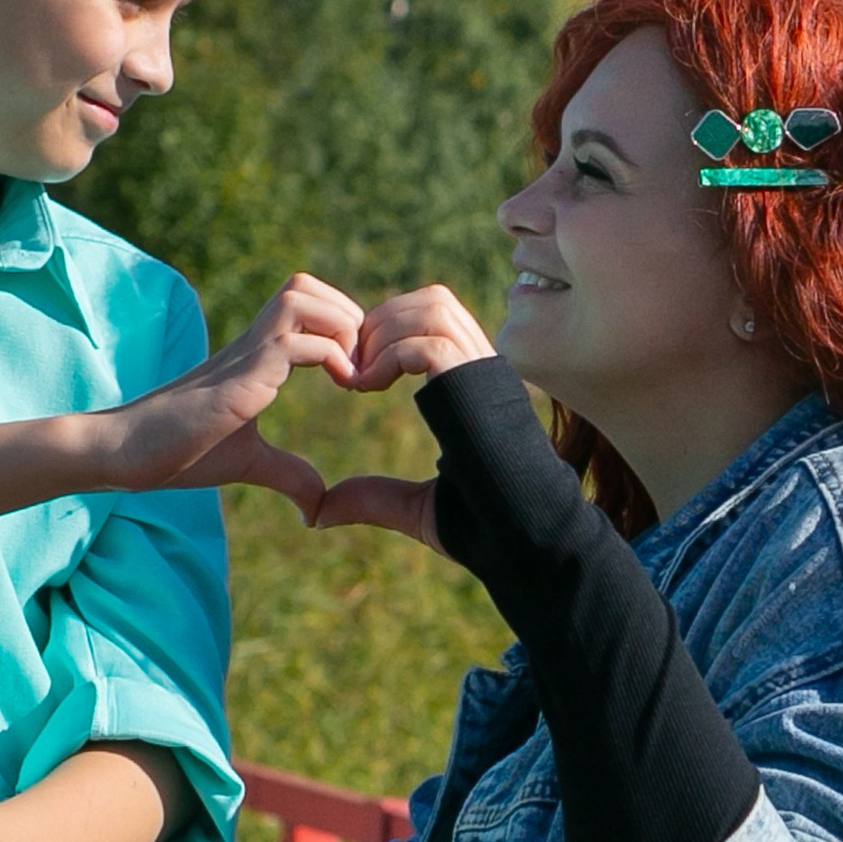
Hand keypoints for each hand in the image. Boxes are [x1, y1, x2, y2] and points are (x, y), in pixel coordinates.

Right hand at [102, 275, 365, 517]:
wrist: (125, 452)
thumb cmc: (178, 451)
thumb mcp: (248, 462)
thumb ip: (287, 473)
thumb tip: (319, 506)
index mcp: (257, 356)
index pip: (306, 302)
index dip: (341, 325)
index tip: (358, 372)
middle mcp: (253, 343)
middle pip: (306, 285)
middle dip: (348, 315)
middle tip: (361, 366)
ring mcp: (246, 354)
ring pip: (301, 295)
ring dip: (340, 325)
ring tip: (351, 373)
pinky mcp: (241, 375)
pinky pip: (294, 340)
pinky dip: (331, 355)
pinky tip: (341, 387)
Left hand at [312, 288, 498, 546]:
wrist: (524, 541)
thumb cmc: (481, 530)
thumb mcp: (413, 508)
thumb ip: (370, 499)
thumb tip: (318, 514)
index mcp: (477, 385)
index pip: (438, 318)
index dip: (391, 330)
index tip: (358, 371)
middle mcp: (485, 370)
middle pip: (434, 300)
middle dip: (384, 320)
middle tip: (352, 364)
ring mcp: (485, 375)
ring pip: (433, 309)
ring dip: (385, 332)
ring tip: (360, 376)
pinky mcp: (478, 387)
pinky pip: (429, 343)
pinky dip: (390, 355)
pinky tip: (368, 386)